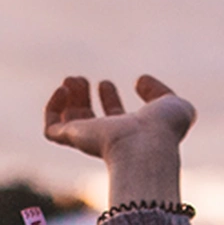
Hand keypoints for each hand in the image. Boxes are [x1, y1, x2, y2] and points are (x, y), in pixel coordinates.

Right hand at [44, 74, 195, 207]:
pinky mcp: (75, 139)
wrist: (148, 143)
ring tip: (72, 80)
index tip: (106, 84)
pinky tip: (63, 90)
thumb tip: (140, 80)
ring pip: (69, 124)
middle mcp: (110, 138)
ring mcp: (91, 140)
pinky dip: (52, 108)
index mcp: (132, 133)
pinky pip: (51, 130)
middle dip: (83, 97)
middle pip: (89, 121)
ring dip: (67, 99)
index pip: (115, 119)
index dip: (109, 100)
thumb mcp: (172, 103)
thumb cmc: (165, 128)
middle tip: (82, 80)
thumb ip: (159, 91)